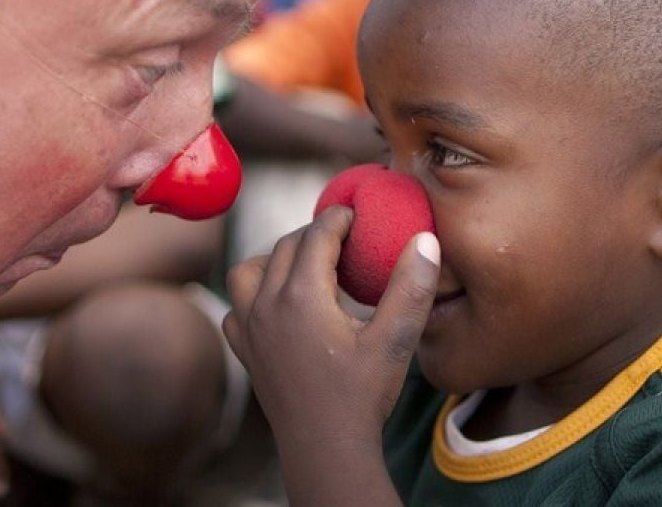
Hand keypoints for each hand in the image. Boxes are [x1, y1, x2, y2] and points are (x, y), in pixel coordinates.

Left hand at [223, 206, 439, 449]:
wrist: (325, 449)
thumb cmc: (362, 396)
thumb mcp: (395, 341)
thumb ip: (411, 287)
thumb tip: (425, 239)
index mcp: (302, 295)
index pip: (317, 234)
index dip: (339, 217)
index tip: (358, 213)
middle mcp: (267, 304)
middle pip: (286, 246)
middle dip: (315, 235)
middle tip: (345, 239)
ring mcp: (249, 328)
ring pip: (249, 269)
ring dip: (276, 259)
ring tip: (308, 267)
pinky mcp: (245, 350)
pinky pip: (237, 305)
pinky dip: (254, 294)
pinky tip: (280, 306)